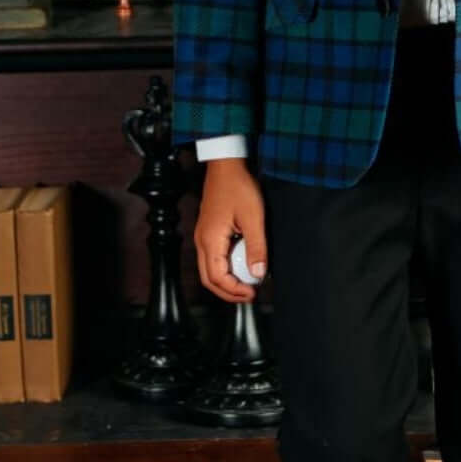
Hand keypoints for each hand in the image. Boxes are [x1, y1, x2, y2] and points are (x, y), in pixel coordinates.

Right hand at [194, 158, 266, 303]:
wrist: (226, 166)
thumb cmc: (238, 187)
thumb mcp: (253, 218)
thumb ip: (257, 247)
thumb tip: (258, 273)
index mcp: (210, 240)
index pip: (217, 278)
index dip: (234, 290)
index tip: (252, 293)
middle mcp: (202, 240)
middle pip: (208, 279)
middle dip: (228, 292)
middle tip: (249, 295)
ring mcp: (203, 236)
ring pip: (209, 270)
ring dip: (226, 281)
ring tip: (246, 283)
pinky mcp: (208, 231)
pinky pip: (212, 258)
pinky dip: (225, 268)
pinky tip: (241, 265)